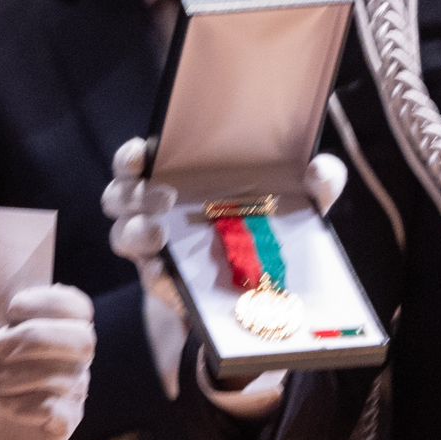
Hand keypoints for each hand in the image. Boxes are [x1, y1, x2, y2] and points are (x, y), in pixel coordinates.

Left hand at [0, 284, 94, 439]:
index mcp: (68, 324)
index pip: (75, 306)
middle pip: (81, 341)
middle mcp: (80, 355)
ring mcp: (77, 388)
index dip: (45, 303)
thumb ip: (3, 311)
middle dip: (34, 340)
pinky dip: (22, 408)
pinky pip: (54, 411)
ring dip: (16, 378)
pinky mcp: (67, 421)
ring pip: (62, 378)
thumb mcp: (0, 329)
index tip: (11, 310)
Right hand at [101, 138, 349, 398]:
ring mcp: (157, 247)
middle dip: (132, 193)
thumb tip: (320, 170)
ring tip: (161, 234)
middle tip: (164, 197)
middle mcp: (159, 207)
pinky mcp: (166, 282)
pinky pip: (148, 276)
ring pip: (124, 235)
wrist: (271, 285)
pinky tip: (167, 271)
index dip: (133, 155)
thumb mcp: (303, 198)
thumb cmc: (274, 220)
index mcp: (182, 175)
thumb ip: (319, 179)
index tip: (142, 155)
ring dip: (136, 232)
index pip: (140, 158)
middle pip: (120, 194)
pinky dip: (156, 273)